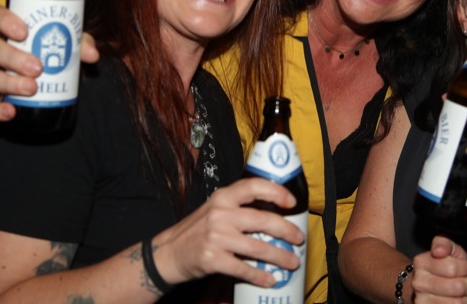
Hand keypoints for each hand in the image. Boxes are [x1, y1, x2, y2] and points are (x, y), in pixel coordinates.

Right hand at [0, 5, 98, 120]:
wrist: (42, 70)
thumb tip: (92, 54)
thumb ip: (78, 41)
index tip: (24, 31)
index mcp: (2, 26)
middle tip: (37, 67)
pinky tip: (10, 112)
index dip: (4, 21)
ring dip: (8, 82)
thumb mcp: (64, 38)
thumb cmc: (48, 47)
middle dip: (12, 57)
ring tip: (32, 88)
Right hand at [153, 178, 303, 287]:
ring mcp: (216, 237)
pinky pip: (244, 269)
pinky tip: (270, 279)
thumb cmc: (197, 231)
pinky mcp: (213, 259)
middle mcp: (220, 214)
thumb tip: (274, 213)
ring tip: (292, 262)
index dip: (276, 191)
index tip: (292, 201)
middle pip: (262, 220)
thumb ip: (238, 208)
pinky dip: (260, 276)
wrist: (168, 254)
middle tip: (299, 238)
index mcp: (222, 197)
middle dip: (286, 230)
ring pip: (258, 247)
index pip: (253, 186)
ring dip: (280, 257)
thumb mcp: (214, 209)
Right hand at [411, 236, 466, 302]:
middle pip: (457, 287)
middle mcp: (418, 283)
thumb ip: (445, 243)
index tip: (464, 267)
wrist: (426, 286)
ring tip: (464, 291)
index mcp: (421, 263)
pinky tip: (457, 300)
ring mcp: (422, 301)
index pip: (453, 268)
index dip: (465, 268)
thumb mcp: (446, 249)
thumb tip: (438, 251)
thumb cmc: (442, 266)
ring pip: (458, 303)